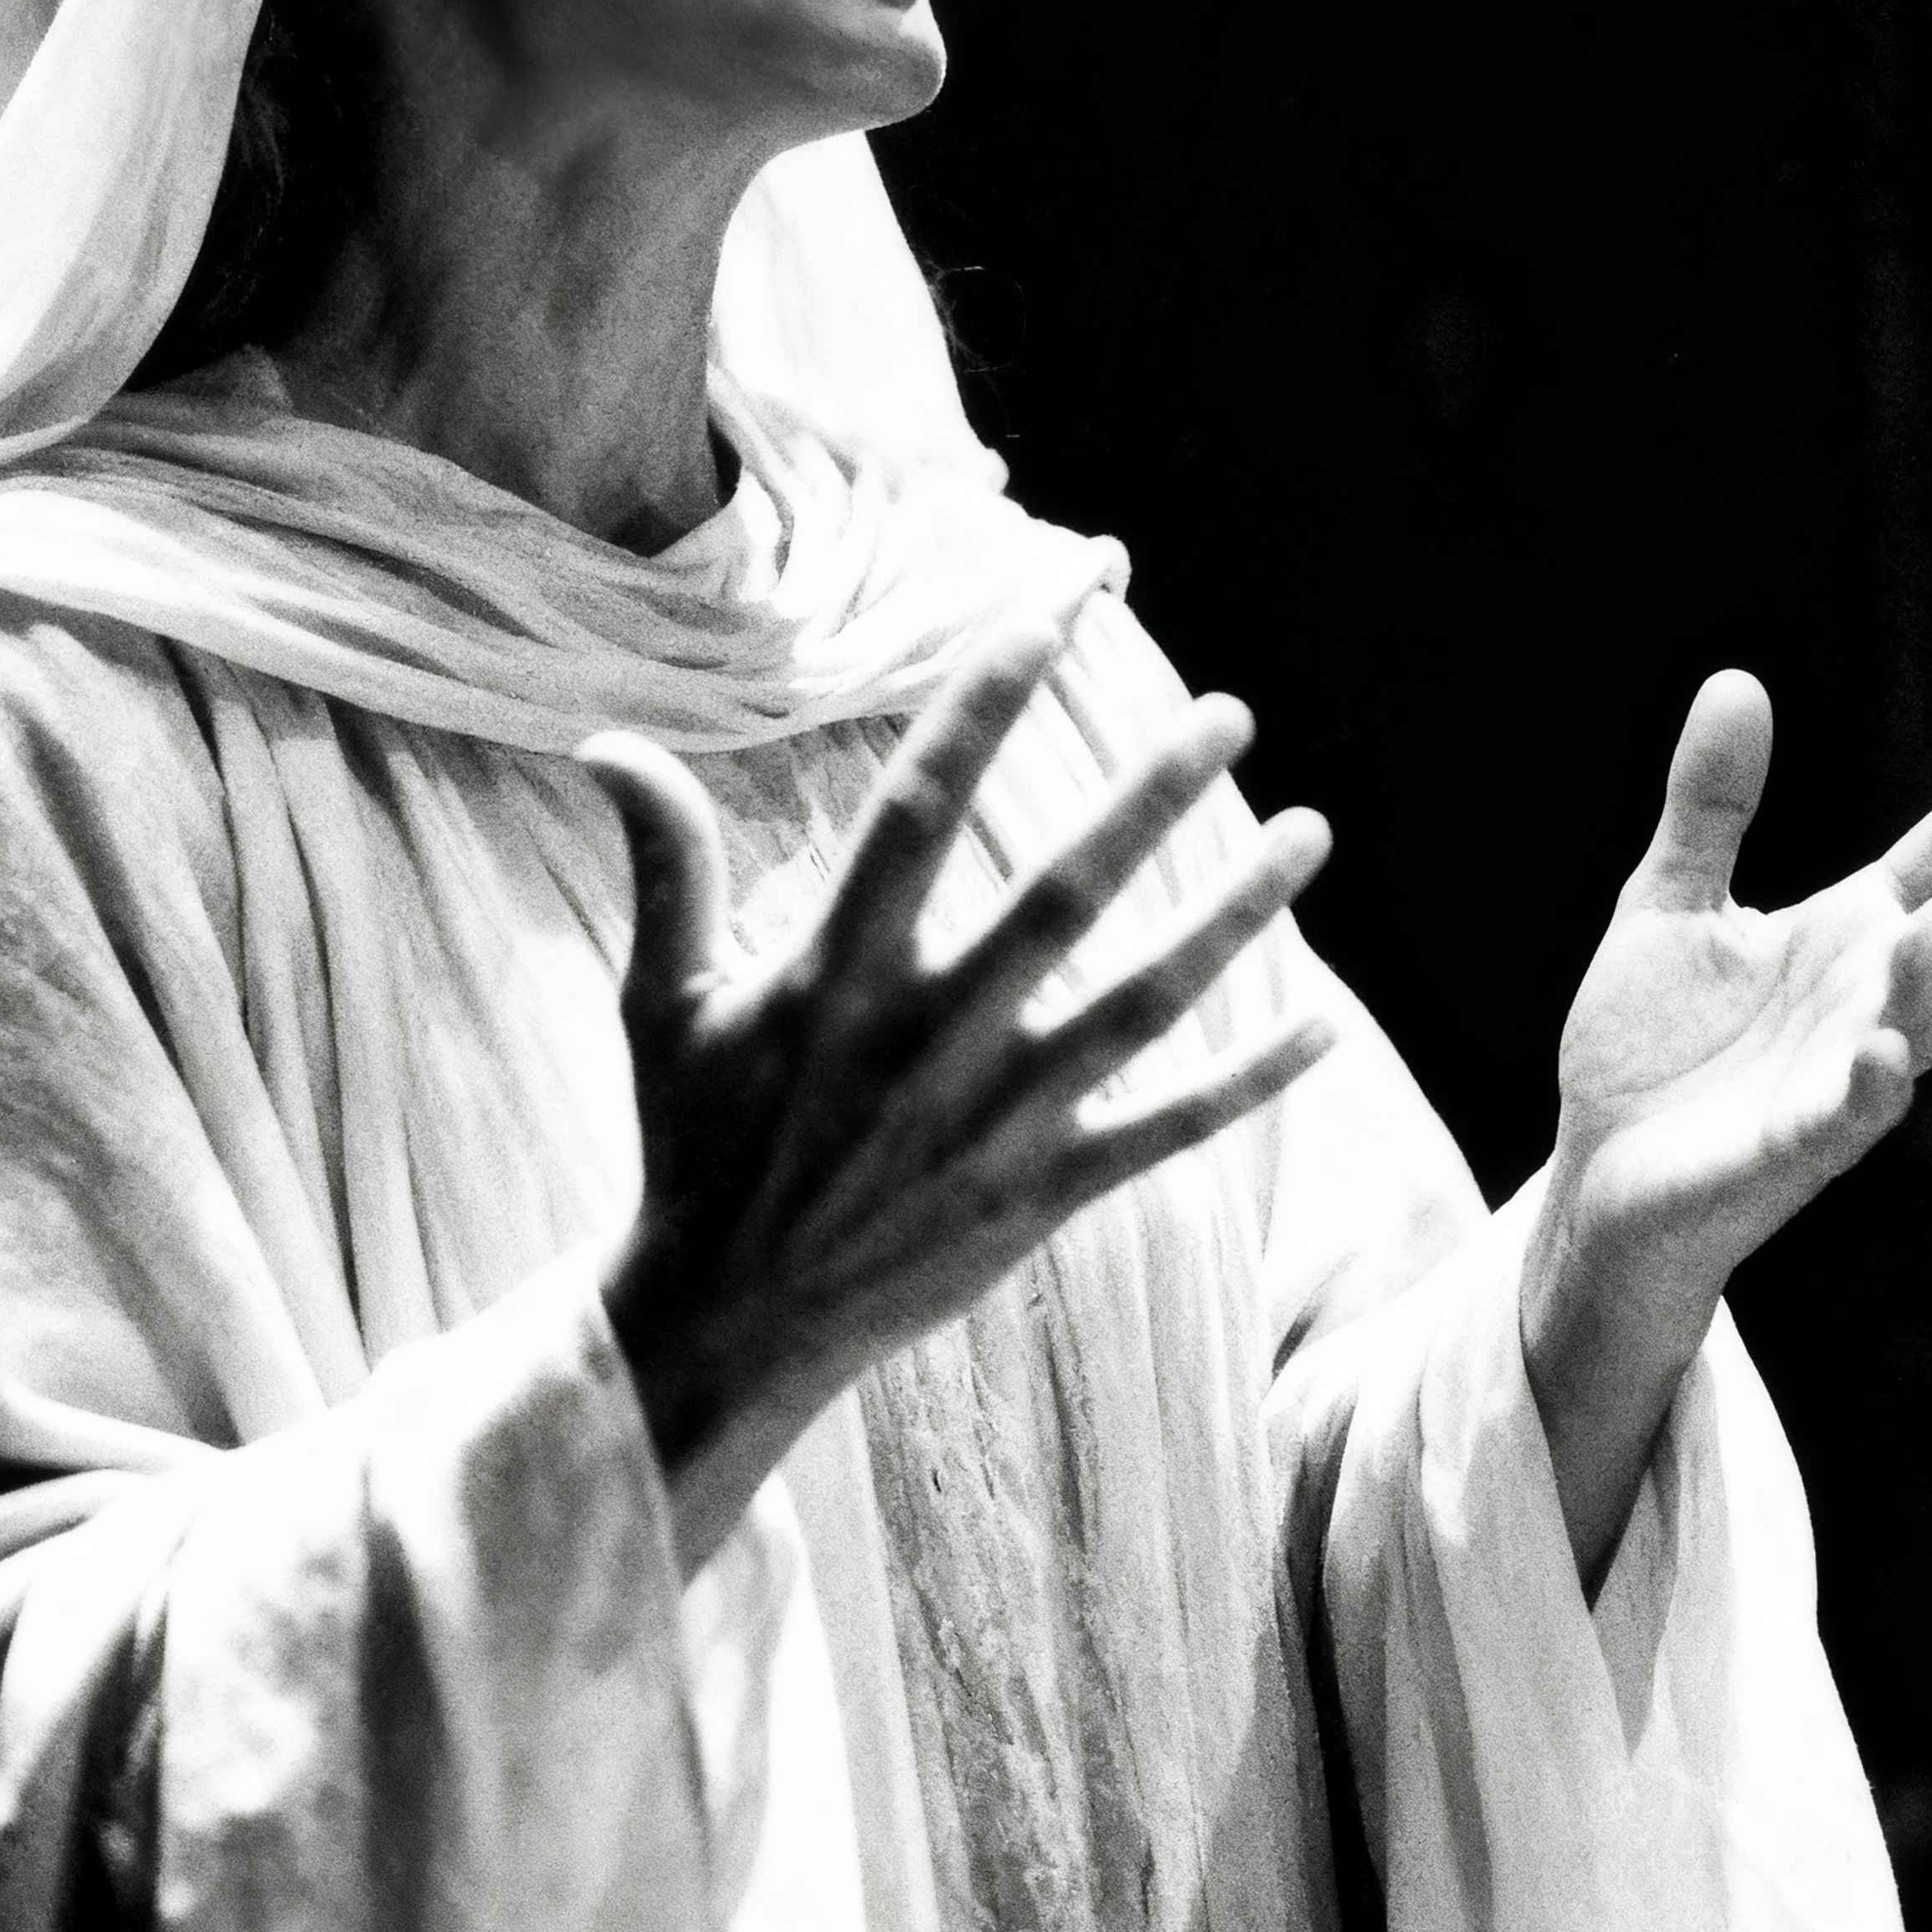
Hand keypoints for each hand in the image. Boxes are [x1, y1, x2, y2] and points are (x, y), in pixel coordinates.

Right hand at [589, 593, 1332, 1573]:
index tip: (1060, 604)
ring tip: (1310, 830)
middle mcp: (927, 1036)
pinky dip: (1248, 1078)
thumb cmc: (693, 1145)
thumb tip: (608, 737)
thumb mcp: (661, 1004)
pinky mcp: (1043, 1195)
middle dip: (1151, 796)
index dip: (995, 690)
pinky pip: (1167, 1128)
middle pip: (1062, 892)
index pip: (926, 797)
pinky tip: (1324, 1023)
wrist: (728, 1327)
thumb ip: (663, 866)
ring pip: (1142, 1001)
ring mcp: (996, 1121)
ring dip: (1232, 916)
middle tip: (1229, 710)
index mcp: (835, 971)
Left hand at [1522, 670, 1931, 1583]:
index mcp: (1851, 933)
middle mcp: (1872, 997)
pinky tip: (1890, 1048)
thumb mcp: (1669, 899)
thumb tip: (1739, 682)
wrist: (1596, 1176)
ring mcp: (1846, 1074)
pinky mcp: (1797, 1147)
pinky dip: (1877, 1084)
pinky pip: (1852, 1116)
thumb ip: (1709, 802)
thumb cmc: (1652, 1046)